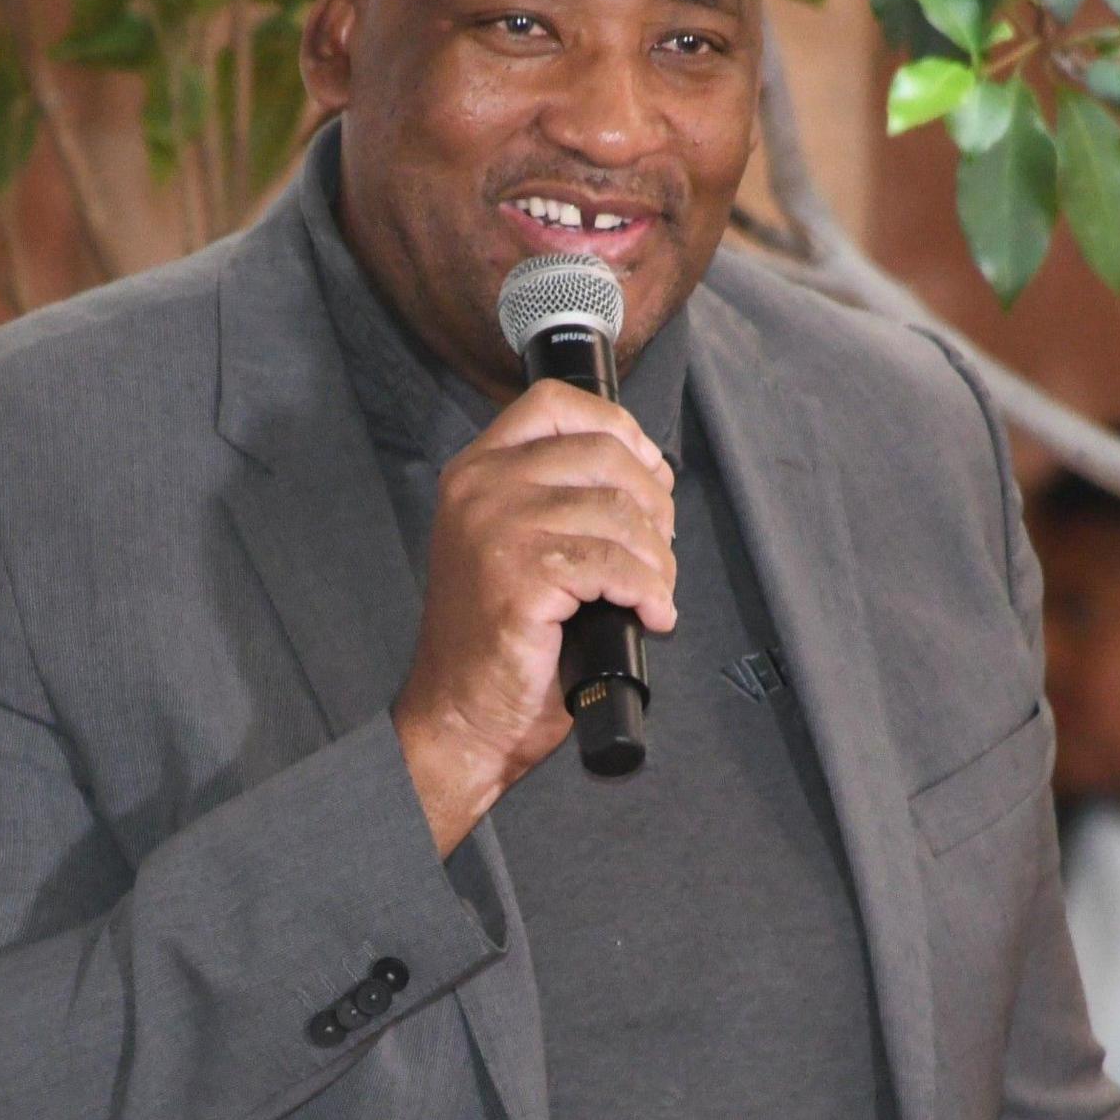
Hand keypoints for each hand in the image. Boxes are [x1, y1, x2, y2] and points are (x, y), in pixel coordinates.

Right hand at [391, 380, 676, 855]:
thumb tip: (648, 469)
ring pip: (618, 513)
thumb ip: (560, 495)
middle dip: (654, 504)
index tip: (650, 468)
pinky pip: (616, 565)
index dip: (619, 427)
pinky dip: (649, 591)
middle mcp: (480, 487)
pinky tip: (651, 615)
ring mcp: (497, 528)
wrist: (461, 715)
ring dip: (657, 559)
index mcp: (476, 470)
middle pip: (604, 454)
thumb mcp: (517, 541)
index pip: (555, 404)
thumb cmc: (501, 638)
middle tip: (658, 552)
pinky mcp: (521, 576)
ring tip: (653, 593)